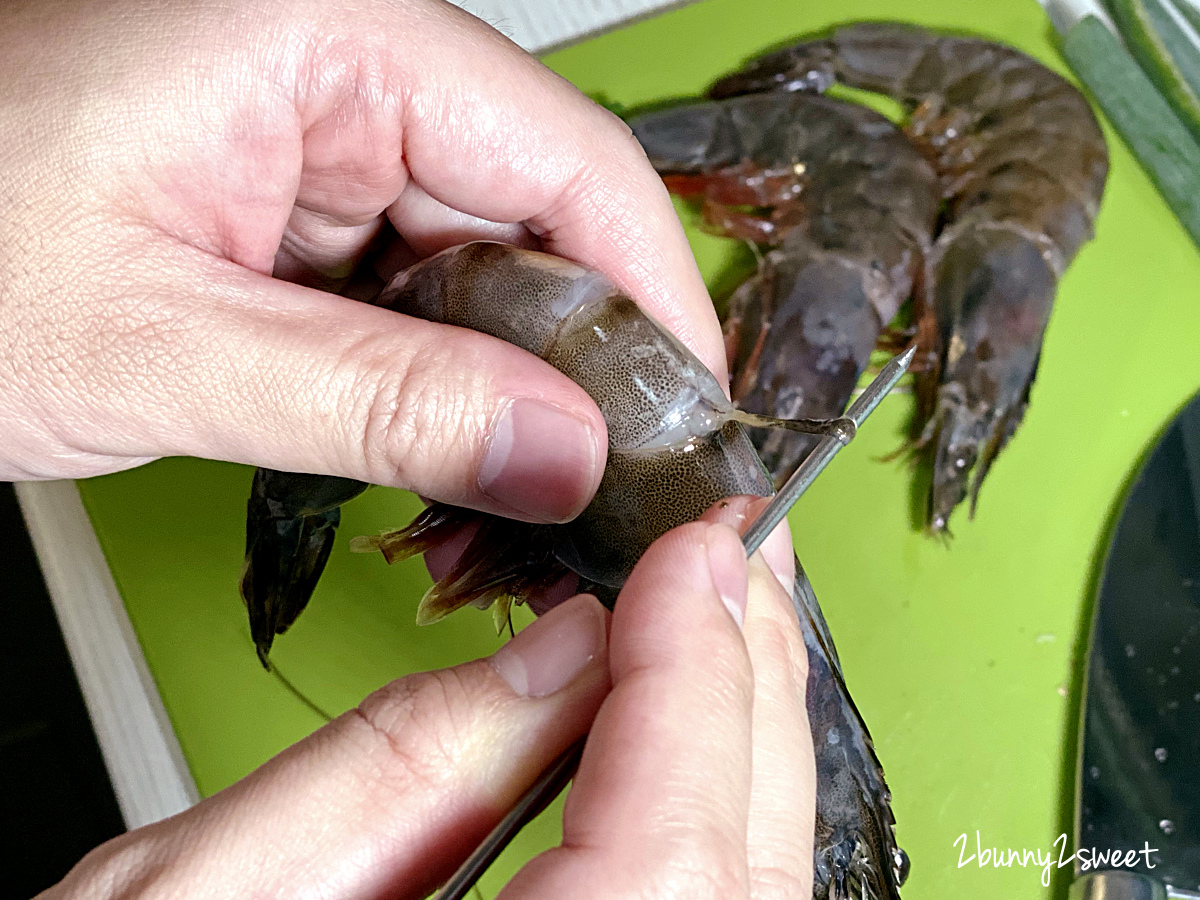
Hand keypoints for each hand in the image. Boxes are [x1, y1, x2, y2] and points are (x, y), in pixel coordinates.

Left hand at [0, 0, 723, 525]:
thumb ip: (381, 401)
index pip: (569, 159)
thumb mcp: (163, 344)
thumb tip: (560, 450)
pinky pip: (414, 282)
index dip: (655, 295)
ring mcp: (316, 129)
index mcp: (324, 32)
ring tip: (517, 481)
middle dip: (583, 355)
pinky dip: (439, 371)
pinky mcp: (291, 192)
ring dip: (507, 375)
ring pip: (483, 258)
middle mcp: (338, 62)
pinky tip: (443, 440)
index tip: (693, 414)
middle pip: (540, 211)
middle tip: (606, 482)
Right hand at [42, 500, 812, 898]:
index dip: (699, 683)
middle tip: (738, 553)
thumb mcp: (197, 891)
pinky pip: (701, 896)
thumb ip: (395, 769)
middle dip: (751, 687)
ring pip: (743, 884)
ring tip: (723, 607)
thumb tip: (559, 650)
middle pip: (742, 872)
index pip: (669, 862)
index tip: (701, 549)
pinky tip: (687, 712)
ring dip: (743, 733)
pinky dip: (712, 794)